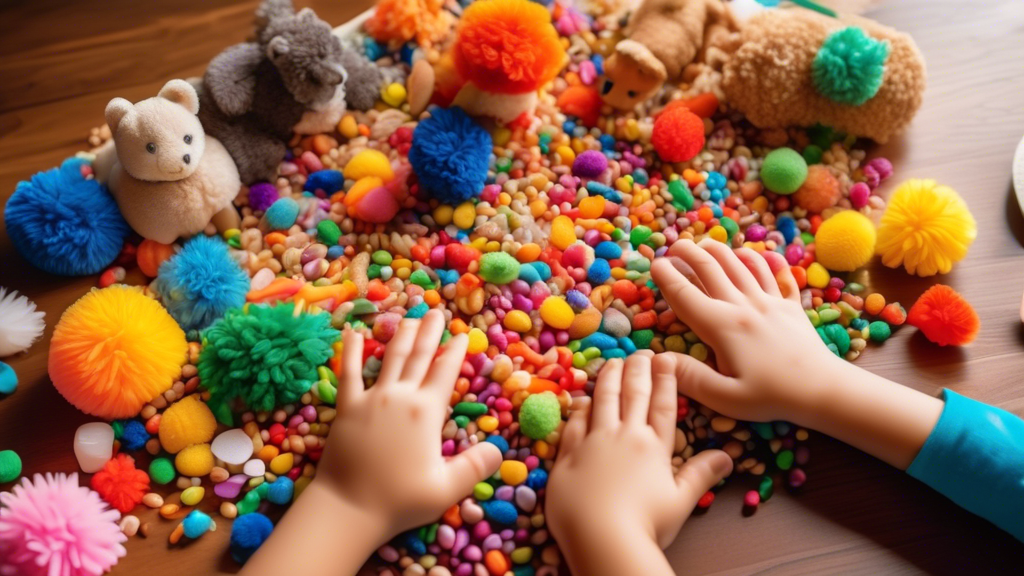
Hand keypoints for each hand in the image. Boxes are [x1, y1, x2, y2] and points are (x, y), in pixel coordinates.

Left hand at [316, 309, 502, 533]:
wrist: (348, 507)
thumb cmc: (400, 499)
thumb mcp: (447, 488)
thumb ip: (475, 466)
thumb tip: (499, 449)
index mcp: (426, 412)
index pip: (445, 372)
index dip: (455, 351)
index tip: (463, 335)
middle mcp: (400, 396)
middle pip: (418, 356)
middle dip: (430, 332)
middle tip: (437, 312)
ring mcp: (371, 399)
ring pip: (389, 358)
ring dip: (401, 335)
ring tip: (410, 317)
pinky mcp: (347, 407)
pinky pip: (348, 373)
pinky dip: (351, 352)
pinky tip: (353, 334)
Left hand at [547, 351, 732, 573]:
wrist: (603, 539)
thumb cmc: (646, 524)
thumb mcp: (681, 501)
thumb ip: (701, 474)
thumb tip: (728, 456)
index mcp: (654, 447)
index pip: (662, 404)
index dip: (666, 379)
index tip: (666, 358)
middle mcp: (624, 436)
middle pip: (632, 394)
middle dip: (638, 369)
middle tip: (640, 352)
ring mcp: (593, 443)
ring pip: (602, 400)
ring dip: (609, 378)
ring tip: (613, 362)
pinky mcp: (568, 455)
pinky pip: (573, 423)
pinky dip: (579, 407)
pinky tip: (582, 398)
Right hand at [650, 238, 843, 423]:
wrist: (823, 389)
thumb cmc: (771, 397)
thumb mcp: (725, 397)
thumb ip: (689, 378)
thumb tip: (657, 360)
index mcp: (721, 326)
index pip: (684, 294)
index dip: (665, 276)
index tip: (654, 264)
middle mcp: (742, 305)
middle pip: (710, 267)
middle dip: (687, 251)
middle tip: (673, 246)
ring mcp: (769, 300)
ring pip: (740, 262)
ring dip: (719, 248)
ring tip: (704, 244)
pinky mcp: (790, 304)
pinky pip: (776, 272)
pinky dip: (764, 258)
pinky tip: (755, 254)